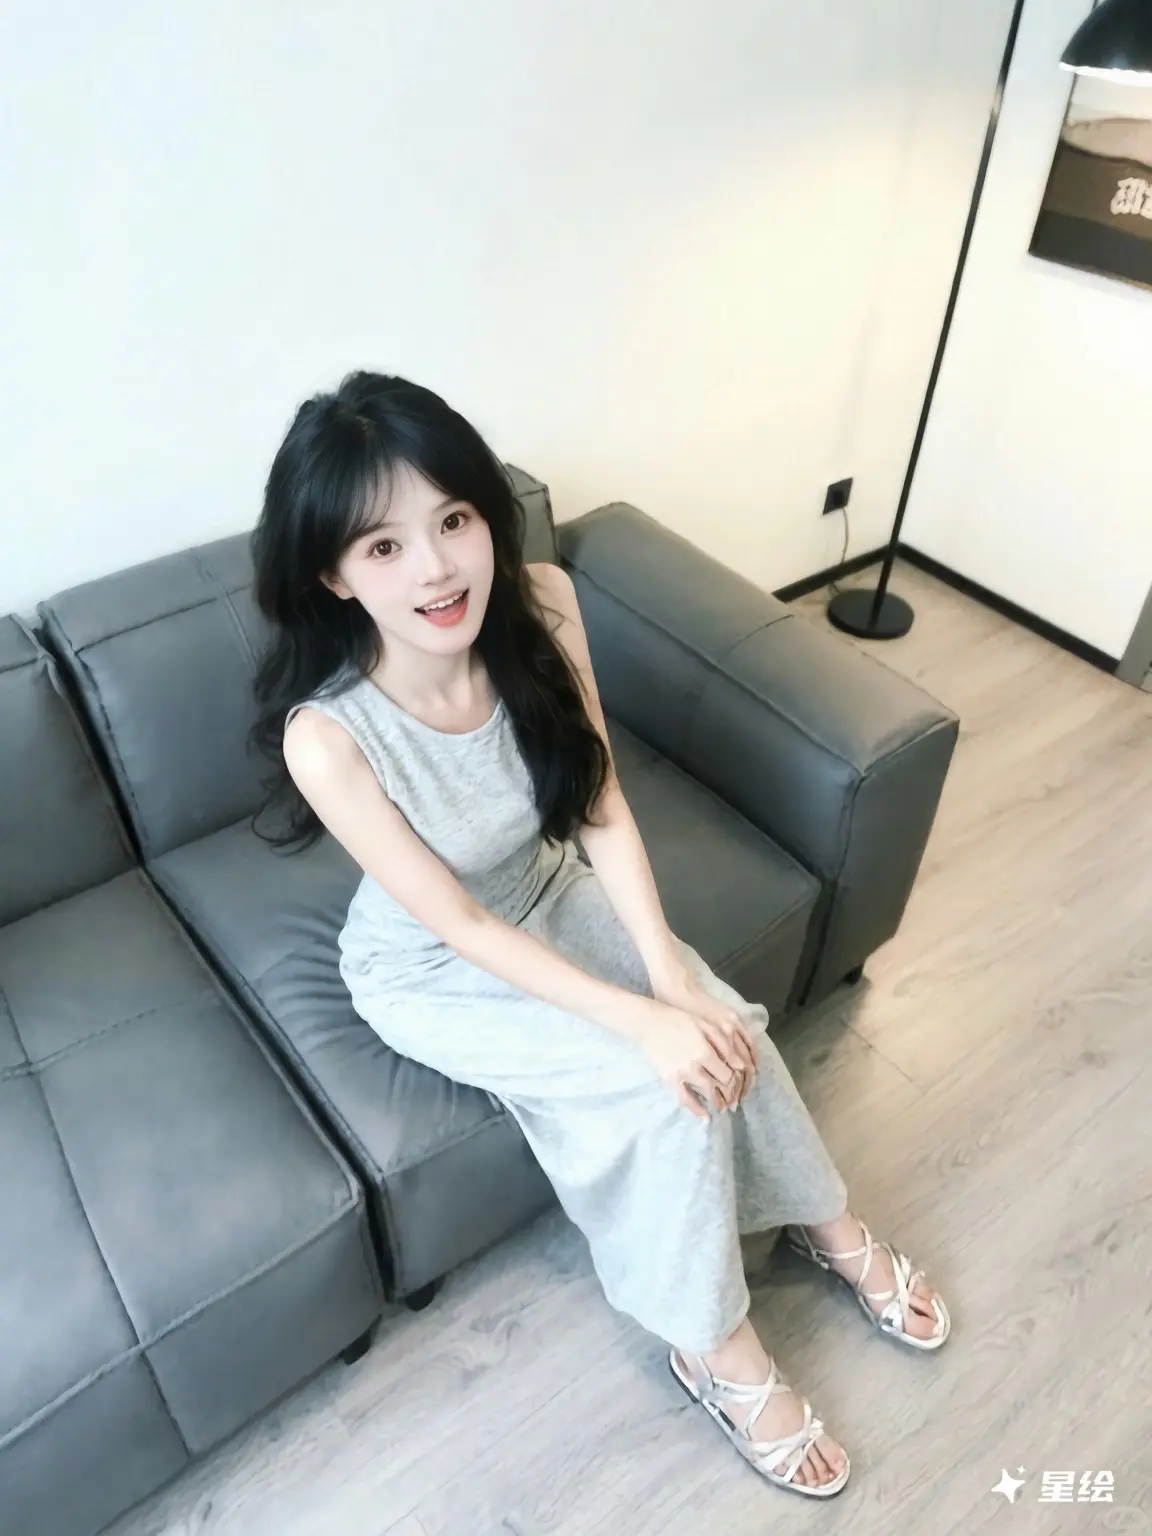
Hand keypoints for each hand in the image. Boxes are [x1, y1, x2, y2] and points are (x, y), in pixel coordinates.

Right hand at [627, 989, 759, 1120]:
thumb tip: (741, 1065)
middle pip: (720, 1086)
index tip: (739, 1084)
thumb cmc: (679, 1020)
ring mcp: (681, 1074)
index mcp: (706, 1051)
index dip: (737, 1082)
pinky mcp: (669, 1079)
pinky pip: (685, 1099)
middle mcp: (695, 1066)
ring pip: (706, 1094)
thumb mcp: (705, 1026)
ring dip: (718, 1103)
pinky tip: (705, 1117)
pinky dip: (697, 1110)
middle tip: (734, 1099)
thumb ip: (724, 1045)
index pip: (728, 1074)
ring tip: (723, 1107)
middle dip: (730, 1094)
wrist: (649, 1023)